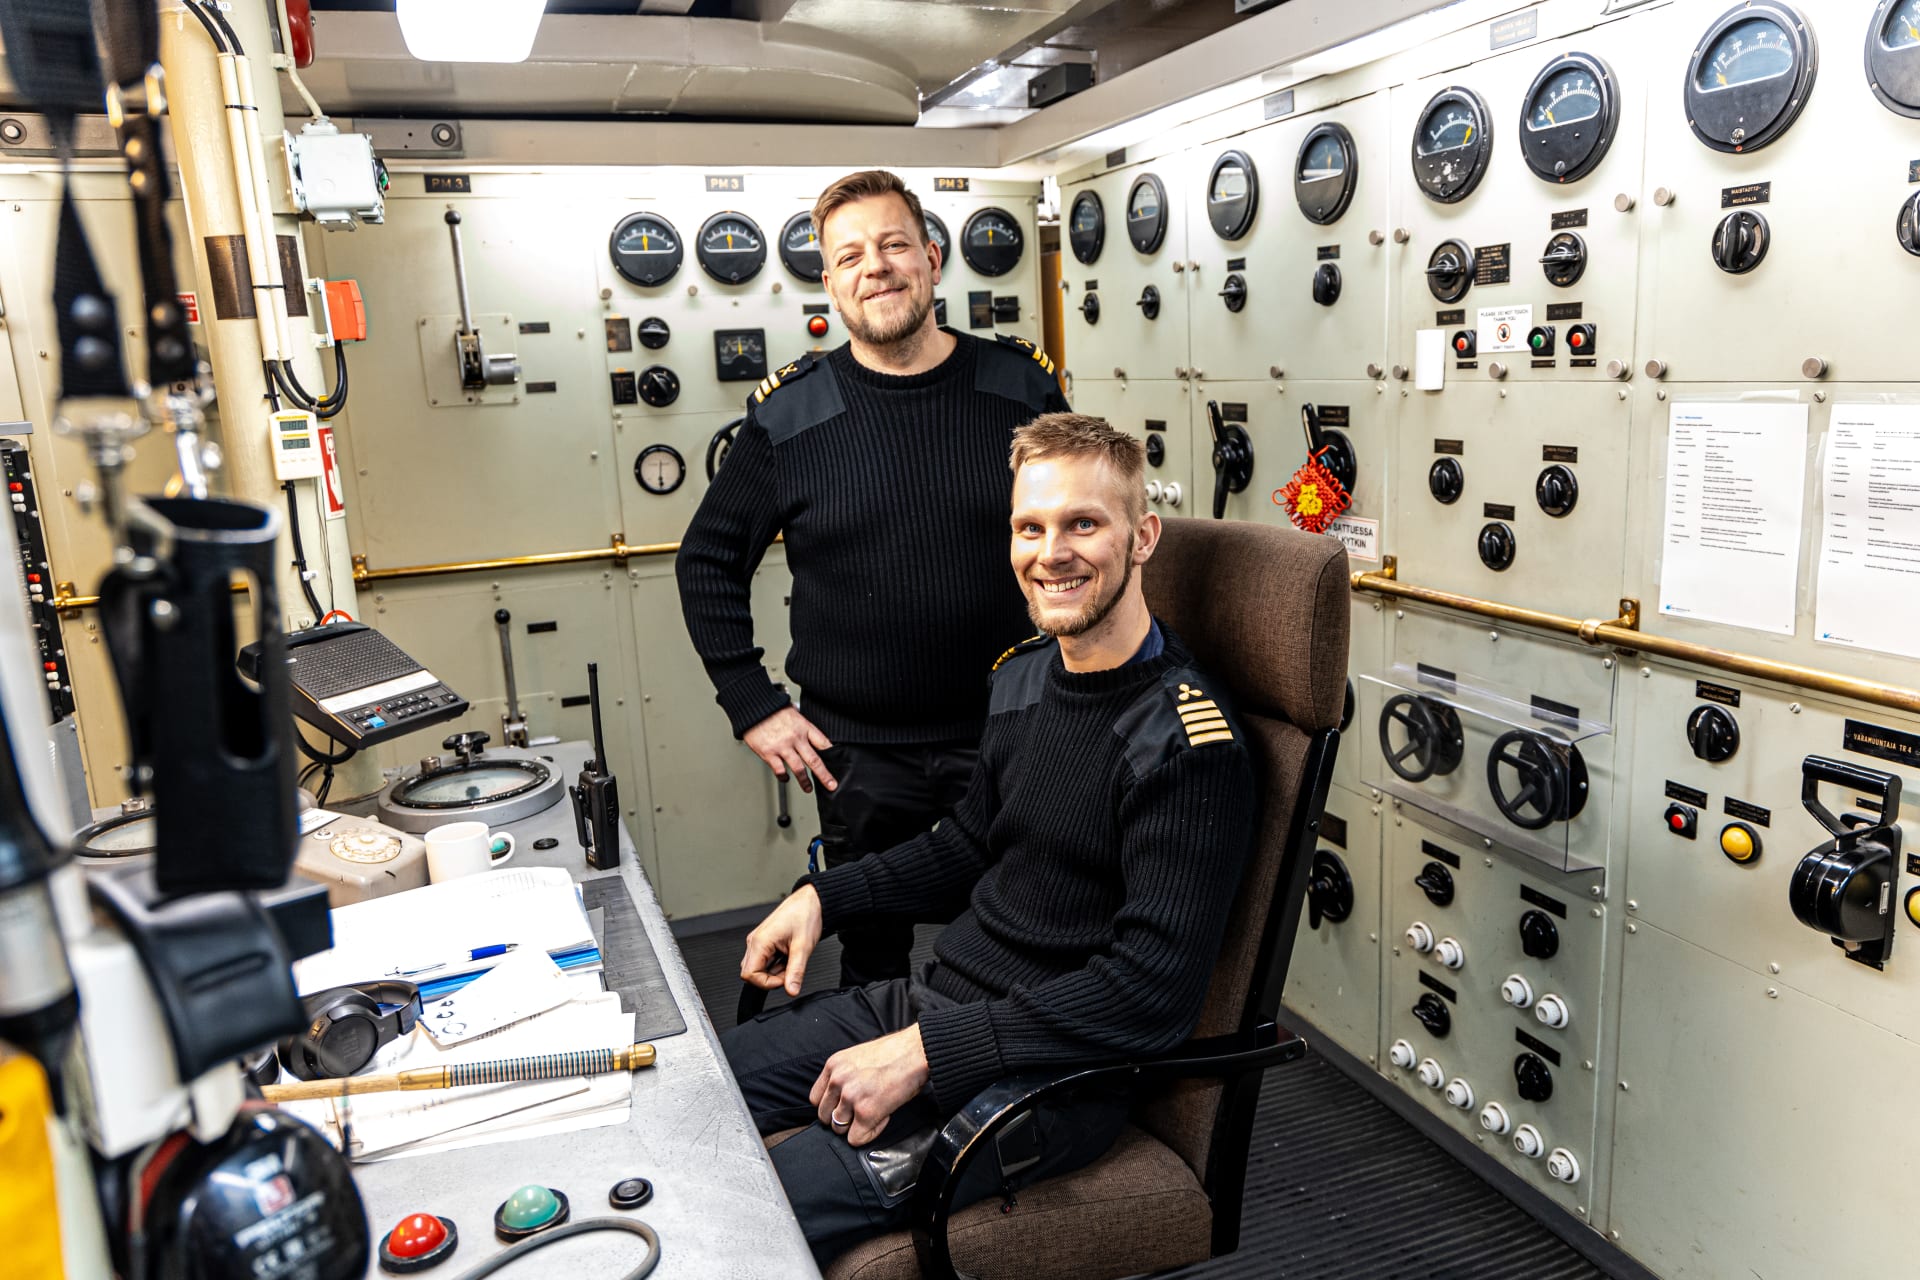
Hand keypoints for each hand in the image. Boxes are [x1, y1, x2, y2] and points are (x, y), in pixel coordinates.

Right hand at [740, 885, 822, 996]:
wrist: (811, 901)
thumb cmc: (805, 915)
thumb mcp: (803, 947)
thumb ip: (796, 971)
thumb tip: (791, 990)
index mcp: (759, 942)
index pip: (749, 975)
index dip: (767, 983)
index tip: (785, 980)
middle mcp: (755, 941)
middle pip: (751, 973)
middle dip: (771, 978)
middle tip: (790, 969)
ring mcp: (759, 940)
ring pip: (758, 967)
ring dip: (775, 970)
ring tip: (791, 959)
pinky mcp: (764, 940)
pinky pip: (764, 960)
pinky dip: (776, 964)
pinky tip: (788, 955)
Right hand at [743, 706, 836, 792]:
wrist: (753, 707)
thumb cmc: (772, 709)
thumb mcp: (793, 712)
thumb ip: (802, 725)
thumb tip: (808, 733)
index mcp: (804, 727)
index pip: (823, 743)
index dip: (832, 753)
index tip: (837, 762)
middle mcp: (795, 738)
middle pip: (814, 761)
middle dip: (824, 776)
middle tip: (831, 785)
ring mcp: (782, 747)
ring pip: (798, 769)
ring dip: (805, 782)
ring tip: (808, 789)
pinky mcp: (769, 753)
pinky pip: (779, 770)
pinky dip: (784, 777)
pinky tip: (786, 778)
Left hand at [810, 1025, 929, 1145]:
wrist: (917, 1052)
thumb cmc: (895, 1054)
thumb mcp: (858, 1057)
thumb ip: (844, 1076)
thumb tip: (840, 1100)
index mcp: (833, 1065)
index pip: (816, 1099)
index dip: (832, 1106)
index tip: (846, 1106)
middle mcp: (838, 1080)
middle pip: (824, 1116)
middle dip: (843, 1118)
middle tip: (862, 1112)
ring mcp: (850, 1097)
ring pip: (839, 1129)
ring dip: (856, 1126)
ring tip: (875, 1113)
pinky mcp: (866, 1112)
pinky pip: (856, 1139)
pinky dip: (869, 1134)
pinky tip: (882, 1118)